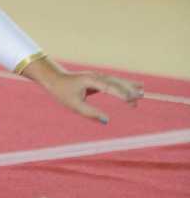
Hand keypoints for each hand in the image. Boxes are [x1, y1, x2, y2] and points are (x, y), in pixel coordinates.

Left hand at [23, 57, 143, 123]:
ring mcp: (98, 76)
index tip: (132, 99)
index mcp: (90, 80)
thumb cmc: (63, 92)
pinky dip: (125, 85)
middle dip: (129, 90)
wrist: (55, 79)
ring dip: (129, 87)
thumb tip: (107, 121)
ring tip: (143, 92)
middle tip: (141, 97)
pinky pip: (115, 82)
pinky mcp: (99, 79)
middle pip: (116, 83)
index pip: (109, 87)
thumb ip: (90, 113)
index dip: (121, 93)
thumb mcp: (75, 106)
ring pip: (117, 81)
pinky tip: (136, 86)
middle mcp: (97, 76)